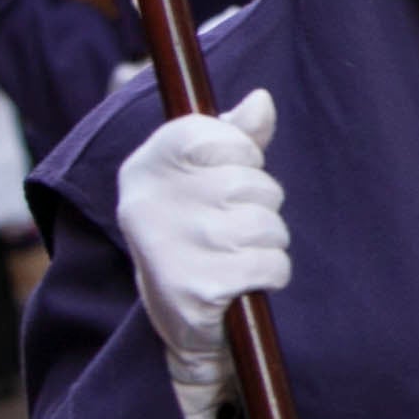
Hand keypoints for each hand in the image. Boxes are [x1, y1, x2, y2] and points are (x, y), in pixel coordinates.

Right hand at [119, 90, 287, 384]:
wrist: (180, 318)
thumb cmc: (198, 231)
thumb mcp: (206, 177)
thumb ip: (235, 136)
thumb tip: (262, 101)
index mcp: (145, 167)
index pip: (220, 134)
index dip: (242, 154)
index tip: (227, 172)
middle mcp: (148, 204)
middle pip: (251, 182)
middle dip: (261, 204)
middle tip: (232, 224)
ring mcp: (171, 248)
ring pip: (267, 224)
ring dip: (269, 241)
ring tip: (237, 254)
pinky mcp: (196, 289)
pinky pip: (272, 264)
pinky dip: (272, 273)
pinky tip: (243, 280)